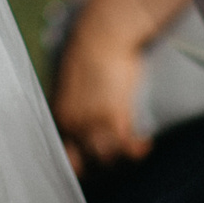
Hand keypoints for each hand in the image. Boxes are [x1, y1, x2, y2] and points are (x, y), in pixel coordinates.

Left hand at [53, 24, 151, 172]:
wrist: (102, 35)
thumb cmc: (90, 56)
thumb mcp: (73, 85)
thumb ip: (74, 107)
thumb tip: (82, 125)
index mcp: (59, 116)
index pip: (65, 158)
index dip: (81, 167)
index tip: (96, 167)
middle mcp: (72, 124)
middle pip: (85, 167)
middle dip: (102, 167)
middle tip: (118, 159)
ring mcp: (92, 122)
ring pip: (107, 160)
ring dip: (122, 158)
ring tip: (132, 148)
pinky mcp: (115, 116)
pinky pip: (128, 148)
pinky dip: (138, 149)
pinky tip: (144, 142)